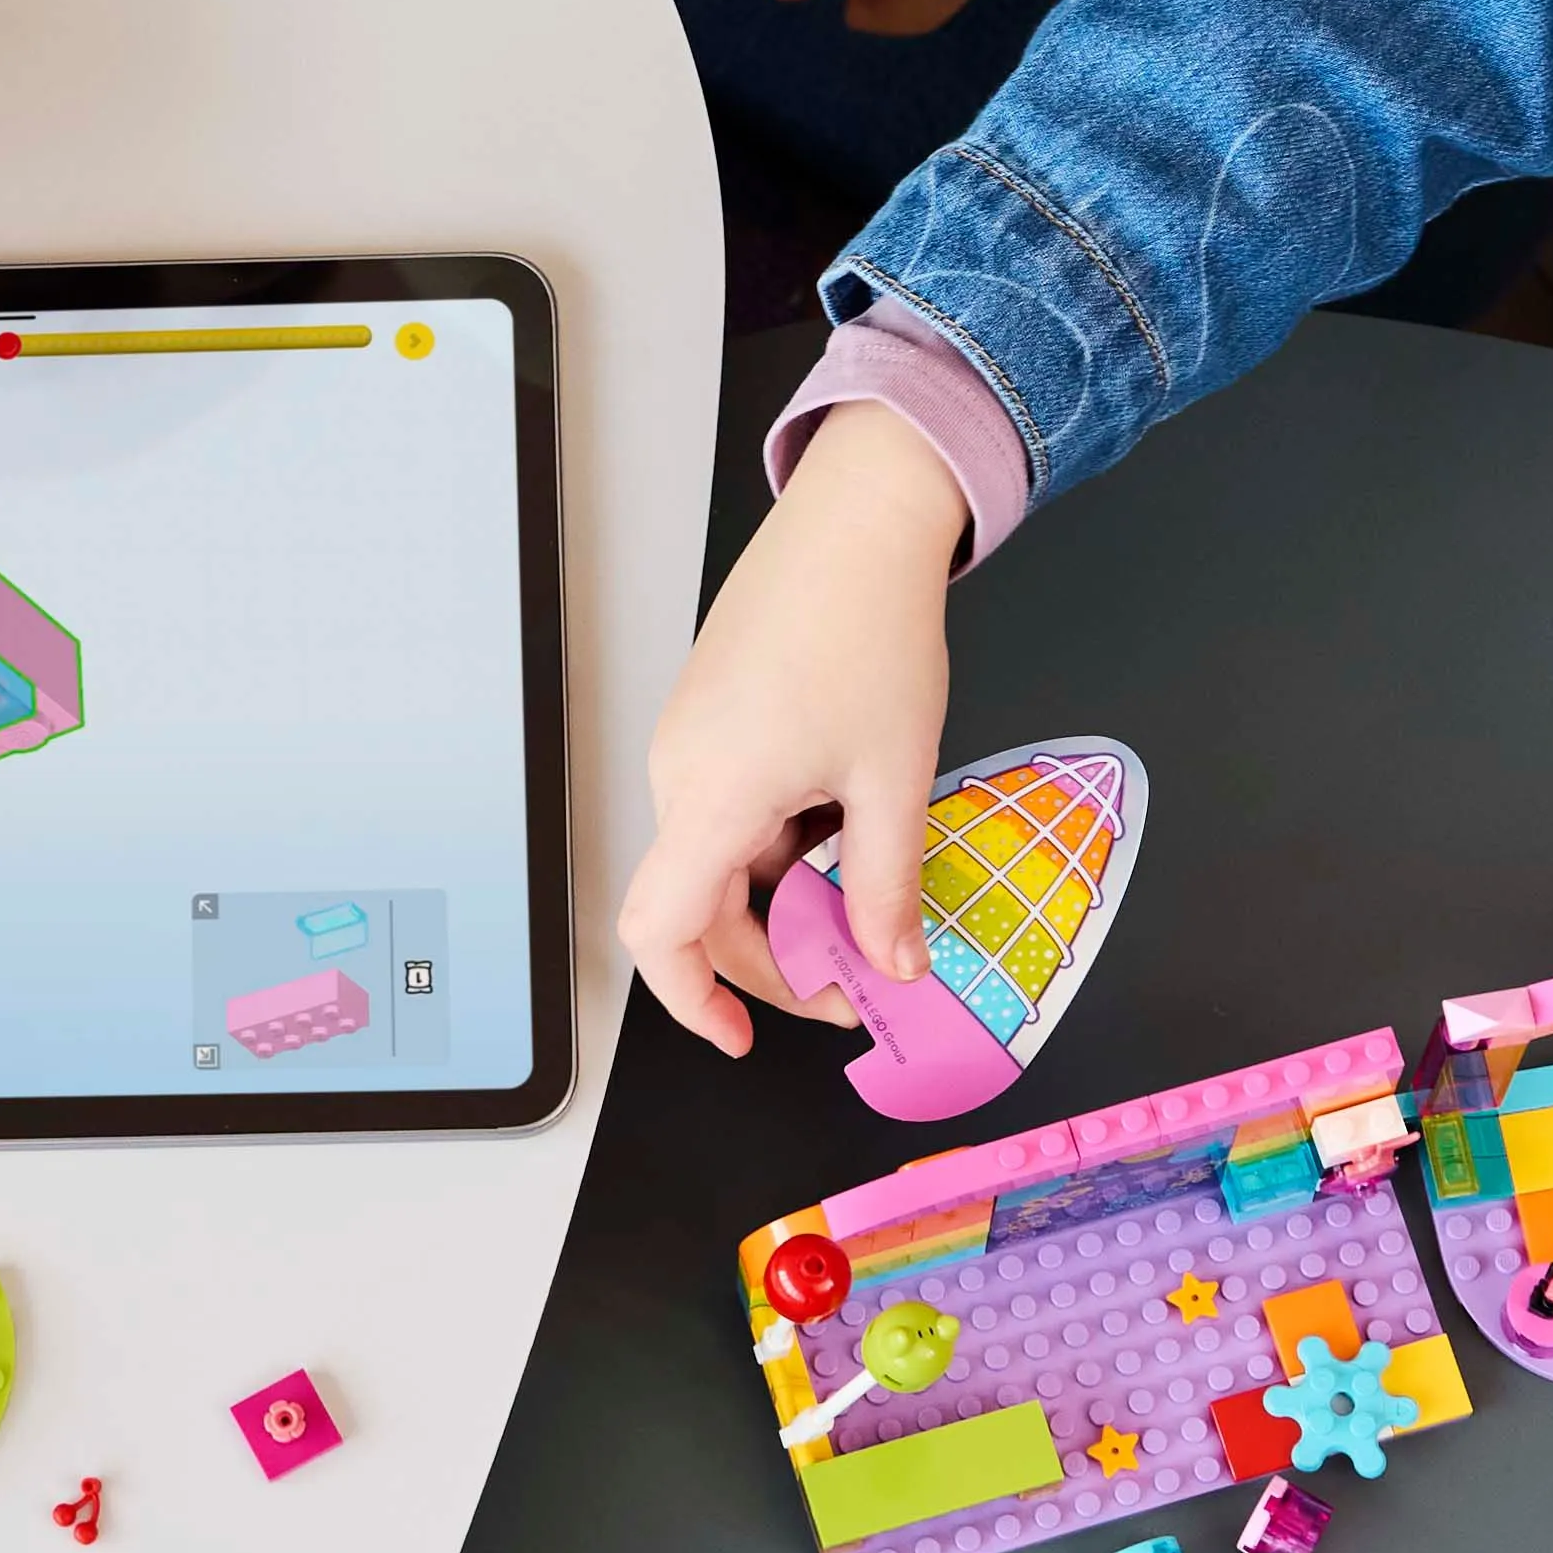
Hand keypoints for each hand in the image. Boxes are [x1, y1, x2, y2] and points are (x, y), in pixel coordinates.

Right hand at [616, 412, 976, 1052]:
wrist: (861, 515)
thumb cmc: (867, 624)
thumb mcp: (895, 775)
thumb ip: (888, 886)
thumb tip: (894, 963)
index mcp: (711, 794)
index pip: (658, 932)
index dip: (694, 1001)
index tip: (745, 1037)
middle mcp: (680, 770)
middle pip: (698, 904)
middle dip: (775, 957)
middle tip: (856, 978)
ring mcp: (692, 738)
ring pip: (722, 857)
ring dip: (787, 895)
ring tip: (870, 890)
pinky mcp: (713, 715)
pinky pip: (732, 807)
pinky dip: (784, 840)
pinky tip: (851, 820)